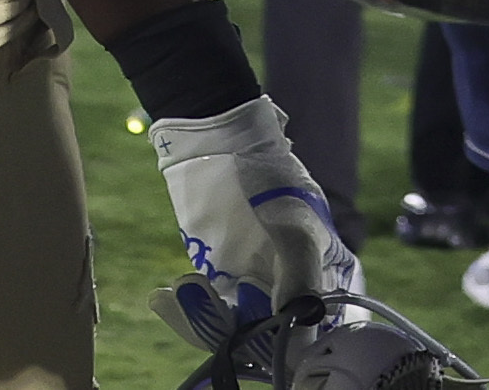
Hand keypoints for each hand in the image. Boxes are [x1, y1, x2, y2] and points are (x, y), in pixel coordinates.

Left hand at [145, 94, 360, 353]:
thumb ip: (299, 273)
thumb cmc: (270, 176)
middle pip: (273, 336)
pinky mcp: (221, 279)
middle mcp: (292, 287)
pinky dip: (188, 312)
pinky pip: (207, 312)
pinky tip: (164, 297)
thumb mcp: (293, 224)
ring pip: (236, 327)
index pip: (315, 326)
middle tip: (212, 309)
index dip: (296, 342)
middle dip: (242, 332)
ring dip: (204, 320)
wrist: (221, 145)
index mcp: (324, 274)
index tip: (271, 343)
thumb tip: (298, 320)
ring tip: (180, 291)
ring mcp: (255, 284)